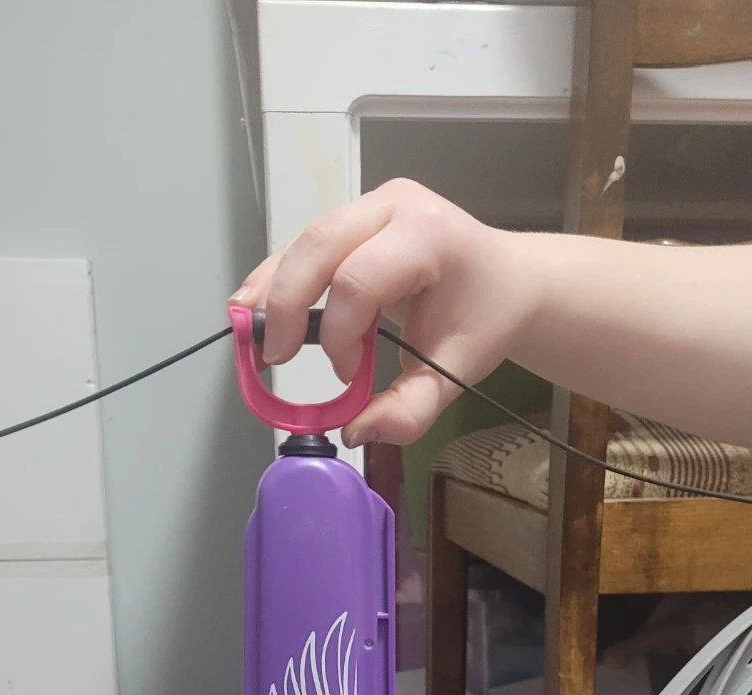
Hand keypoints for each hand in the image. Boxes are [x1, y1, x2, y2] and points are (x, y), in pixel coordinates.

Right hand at [231, 180, 532, 447]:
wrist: (503, 279)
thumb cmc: (484, 318)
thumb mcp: (458, 371)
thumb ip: (411, 408)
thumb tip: (356, 433)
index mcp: (429, 235)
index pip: (361, 279)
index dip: (341, 333)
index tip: (349, 376)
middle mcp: (395, 206)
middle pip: (319, 246)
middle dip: (285, 304)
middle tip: (271, 357)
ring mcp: (370, 205)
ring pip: (303, 241)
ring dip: (270, 288)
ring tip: (247, 332)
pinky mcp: (352, 218)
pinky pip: (304, 246)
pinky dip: (278, 279)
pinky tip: (256, 309)